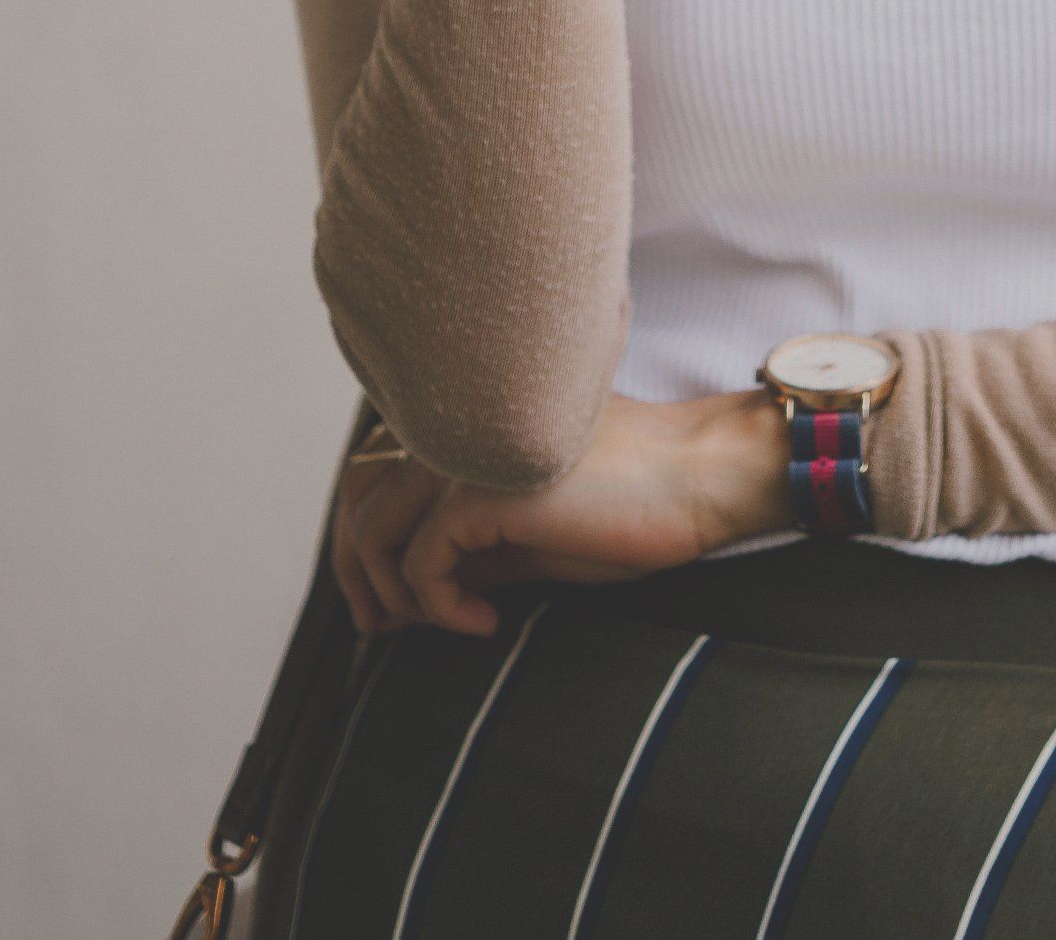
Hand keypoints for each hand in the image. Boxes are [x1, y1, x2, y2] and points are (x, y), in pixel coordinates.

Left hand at [331, 391, 794, 637]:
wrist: (699, 478)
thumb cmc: (634, 504)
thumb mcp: (535, 532)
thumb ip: (472, 546)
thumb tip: (407, 594)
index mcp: (471, 426)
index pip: (374, 473)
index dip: (365, 543)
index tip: (390, 607)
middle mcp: (458, 429)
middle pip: (357, 496)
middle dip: (357, 572)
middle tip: (382, 629)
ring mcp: (465, 455)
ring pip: (373, 529)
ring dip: (392, 593)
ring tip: (443, 625)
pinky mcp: (482, 491)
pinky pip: (421, 564)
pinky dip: (441, 607)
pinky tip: (487, 622)